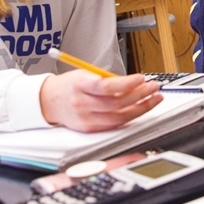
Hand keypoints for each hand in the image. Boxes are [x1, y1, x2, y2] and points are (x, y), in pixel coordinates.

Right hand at [39, 71, 162, 131]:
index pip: (105, 87)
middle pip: (115, 103)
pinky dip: (130, 117)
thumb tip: (133, 83)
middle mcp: (82, 103)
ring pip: (119, 117)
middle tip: (153, 87)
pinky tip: (141, 109)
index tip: (141, 78)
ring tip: (154, 98)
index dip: (126, 84)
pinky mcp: (90, 129)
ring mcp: (86, 119)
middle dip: (139, 95)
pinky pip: (114, 124)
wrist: (50, 102)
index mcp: (79, 85)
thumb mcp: (85, 74)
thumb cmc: (70, 85)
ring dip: (140, 108)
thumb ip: (106, 79)